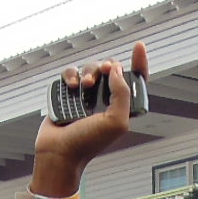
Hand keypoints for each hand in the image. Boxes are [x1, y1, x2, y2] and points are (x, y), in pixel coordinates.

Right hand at [33, 43, 147, 177]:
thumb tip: (115, 69)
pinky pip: (70, 72)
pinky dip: (71, 74)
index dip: (139, 62)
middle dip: (108, 66)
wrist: (58, 152)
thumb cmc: (88, 143)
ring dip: (89, 71)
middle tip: (104, 71)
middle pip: (111, 68)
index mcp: (122, 107)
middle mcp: (105, 99)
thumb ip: (122, 94)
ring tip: (84, 85)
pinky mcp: (67, 93)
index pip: (135, 80)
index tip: (138, 46)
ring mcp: (86, 95)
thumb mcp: (116, 122)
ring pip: (90, 68)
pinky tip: (71, 85)